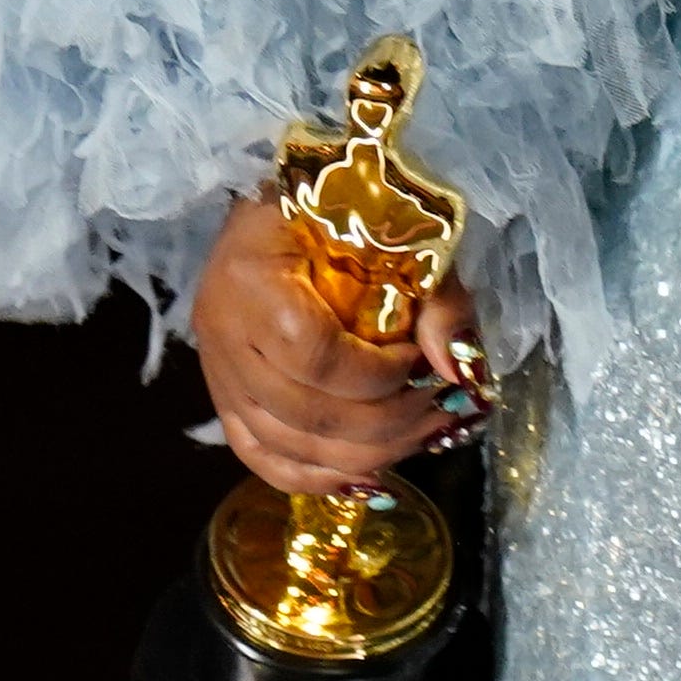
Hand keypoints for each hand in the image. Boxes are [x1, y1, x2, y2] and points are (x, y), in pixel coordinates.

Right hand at [190, 182, 483, 500]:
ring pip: (288, 446)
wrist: (288, 202)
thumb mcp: (400, 235)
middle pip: (306, 413)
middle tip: (445, 408)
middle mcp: (223, 333)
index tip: (420, 358)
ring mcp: (218, 373)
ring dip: (369, 455)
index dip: (380, 373)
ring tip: (425, 434)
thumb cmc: (349, 209)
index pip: (316, 356)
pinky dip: (318, 478)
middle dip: (390, 424)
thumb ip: (436, 299)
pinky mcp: (225, 401)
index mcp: (253, 279)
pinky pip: (262, 459)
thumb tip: (462, 371)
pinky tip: (368, 476)